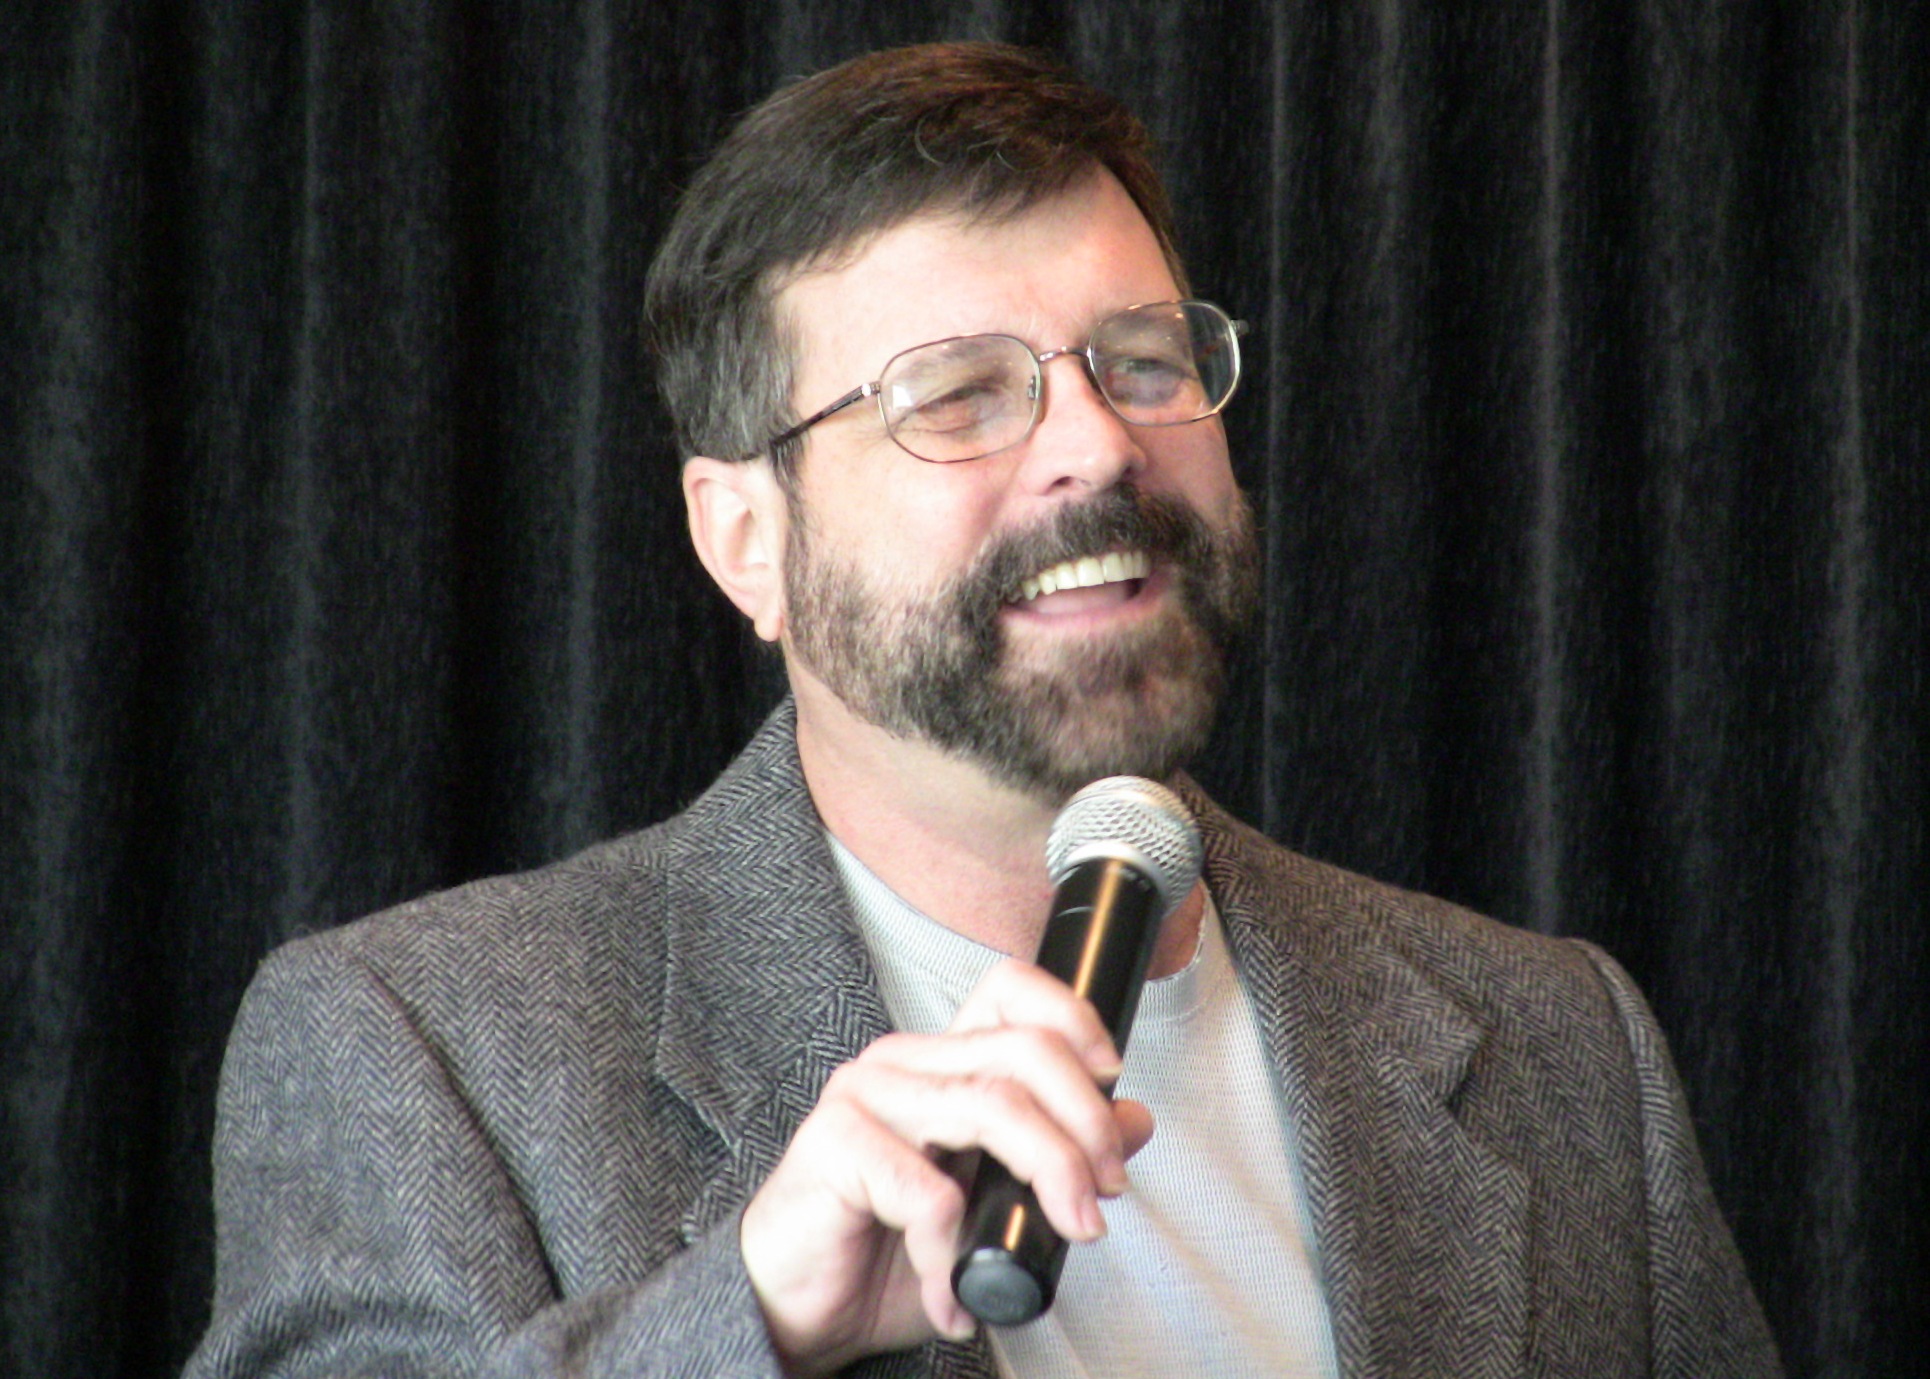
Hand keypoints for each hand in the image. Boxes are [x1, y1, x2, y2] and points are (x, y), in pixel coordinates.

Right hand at [738, 959, 1155, 1376]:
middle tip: (1105, 1190)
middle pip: (1022, 1050)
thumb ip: (1059, 1159)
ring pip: (990, 1106)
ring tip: (1065, 1232)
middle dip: (1086, 1122)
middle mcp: (902, 1063)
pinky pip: (927, 1192)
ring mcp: (864, 1097)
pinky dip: (955, 1253)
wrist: (798, 1312)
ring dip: (1048, 1175)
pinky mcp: (833, 1144)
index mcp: (940, 1061)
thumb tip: (1135, 1120)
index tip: (1111, 1080)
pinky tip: (952, 1294)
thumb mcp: (994, 1209)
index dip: (1072, 1018)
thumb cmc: (886, 1255)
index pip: (1009, 990)